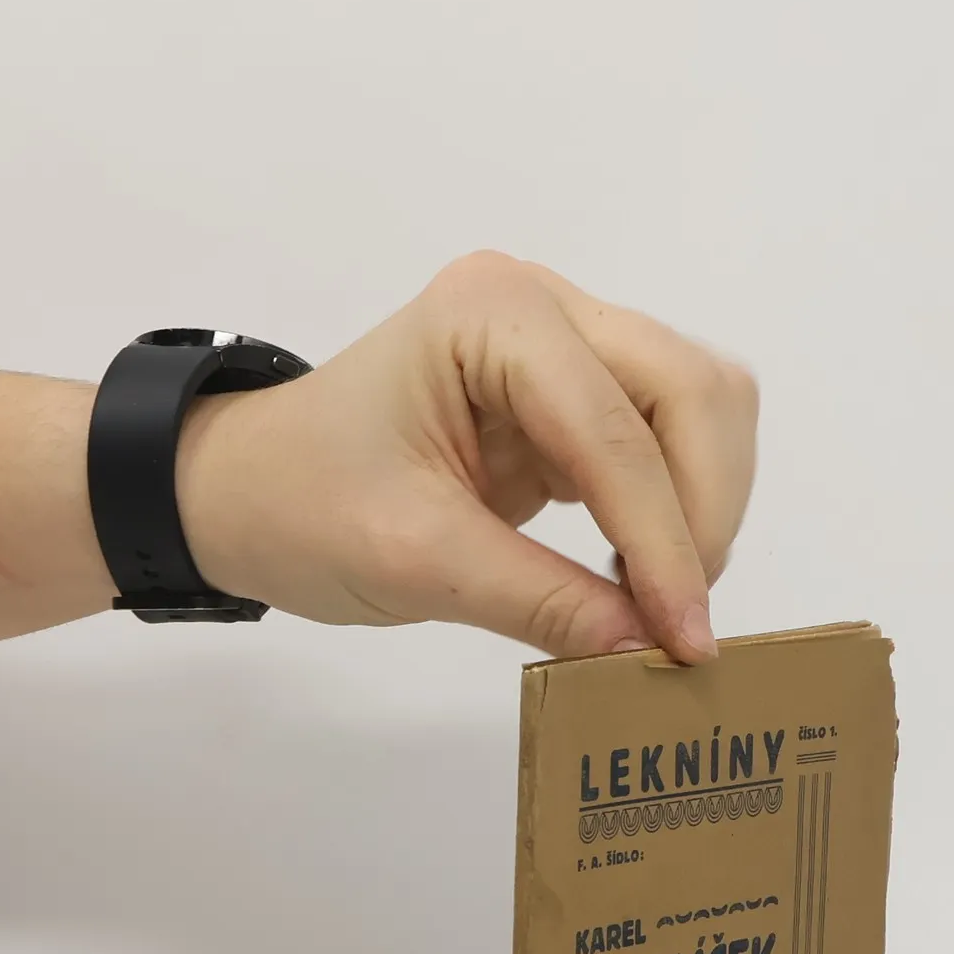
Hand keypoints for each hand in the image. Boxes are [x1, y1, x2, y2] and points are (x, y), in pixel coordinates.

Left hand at [176, 253, 757, 663]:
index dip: (664, 539)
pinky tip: (643, 575)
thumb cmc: (304, 508)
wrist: (250, 493)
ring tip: (663, 598)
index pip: (616, 429)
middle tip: (682, 620)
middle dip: (703, 510)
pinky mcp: (578, 393)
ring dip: (703, 506)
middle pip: (691, 391)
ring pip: (700, 407)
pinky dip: (678, 508)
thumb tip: (648, 648)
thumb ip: (541, 601)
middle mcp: (546, 306)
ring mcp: (568, 341)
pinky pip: (669, 438)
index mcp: (492, 314)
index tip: (684, 640)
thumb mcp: (416, 562)